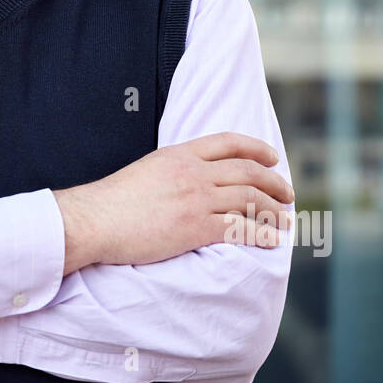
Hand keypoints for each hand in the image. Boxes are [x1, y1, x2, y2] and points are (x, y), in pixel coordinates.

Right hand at [54, 132, 293, 271]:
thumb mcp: (147, 169)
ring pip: (249, 200)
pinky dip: (262, 233)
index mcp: (180, 154)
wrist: (94, 219)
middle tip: (288, 195)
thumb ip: (173, 170)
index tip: (273, 158)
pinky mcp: (194, 228)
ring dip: (274, 211)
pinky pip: (239, 228)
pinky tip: (273, 240)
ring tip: (286, 220)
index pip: (229, 143)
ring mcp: (195, 199)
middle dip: (275, 183)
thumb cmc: (113, 200)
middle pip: (248, 172)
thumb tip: (190, 179)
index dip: (257, 149)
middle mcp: (193, 172)